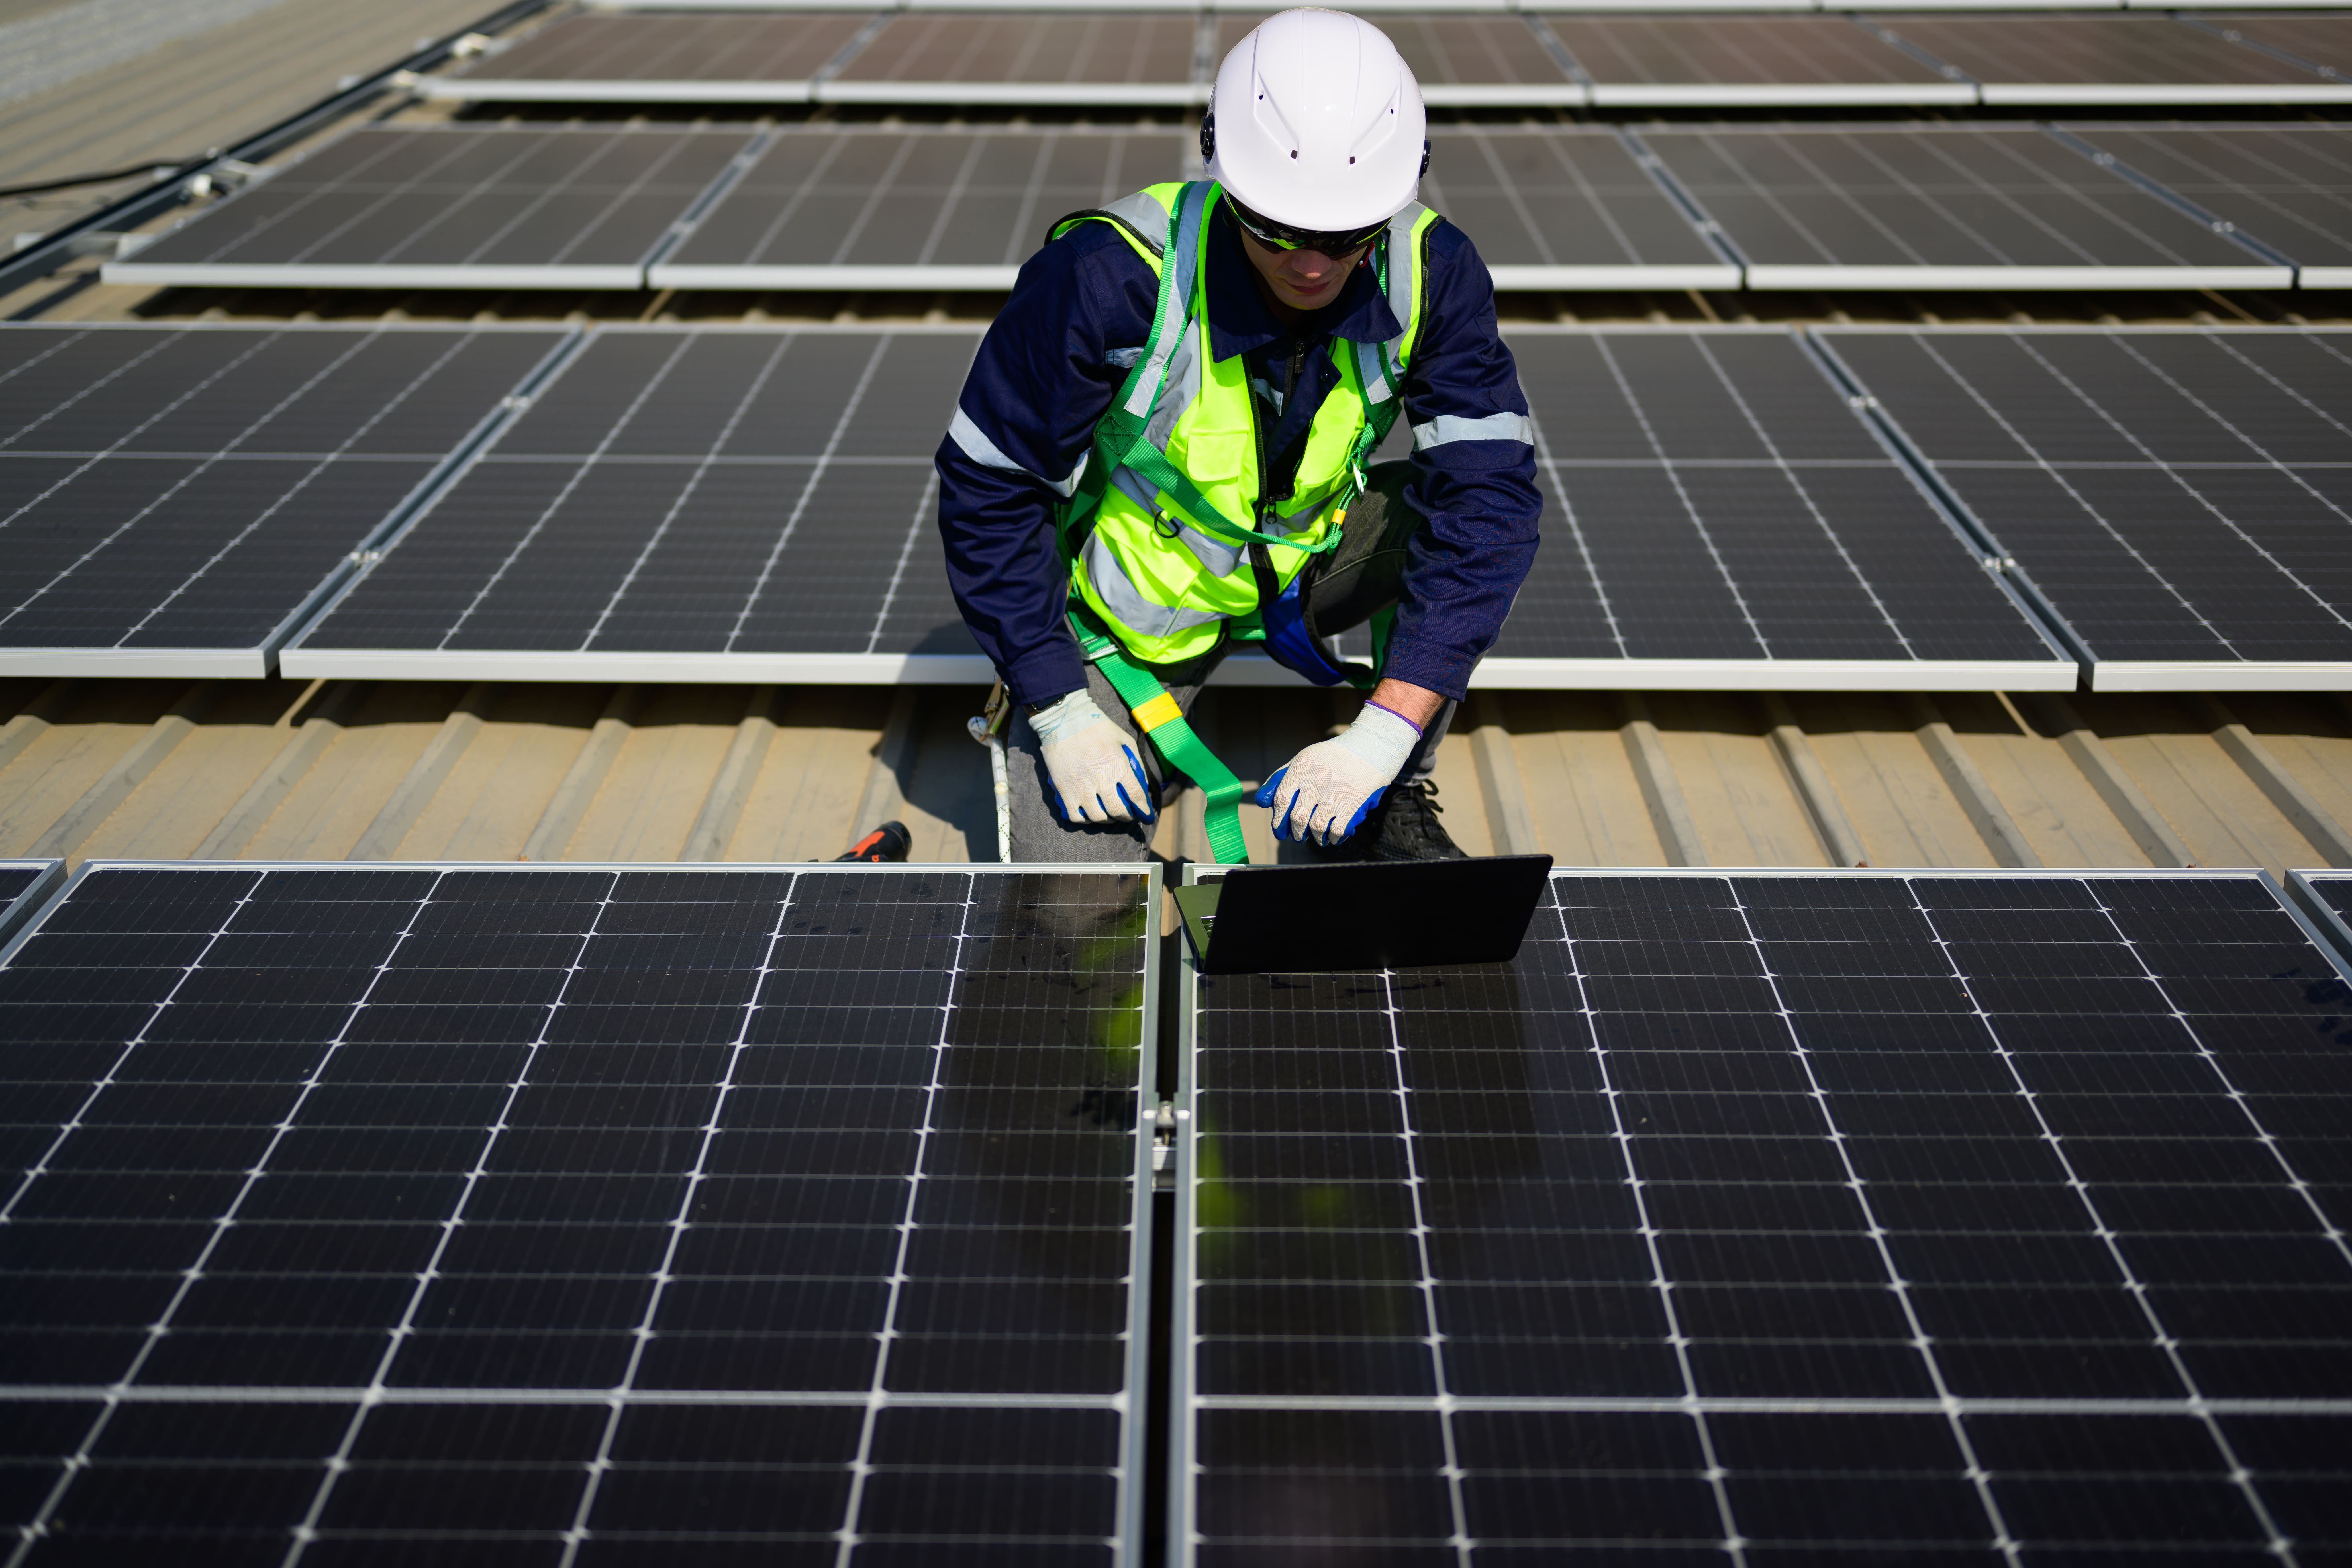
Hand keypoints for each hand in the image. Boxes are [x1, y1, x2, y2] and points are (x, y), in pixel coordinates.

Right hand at [1030, 690, 1154, 824]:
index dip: (1143, 809)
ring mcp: (1080, 786)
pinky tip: (1090, 813)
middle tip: (1127, 815)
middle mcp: (1100, 779)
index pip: (1135, 796)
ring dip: (1107, 819)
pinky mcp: (1064, 790)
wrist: (1064, 720)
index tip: (1145, 814)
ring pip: (1097, 817)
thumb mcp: (1124, 739)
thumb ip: (1136, 763)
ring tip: (1108, 814)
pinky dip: (1085, 819)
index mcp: (1117, 765)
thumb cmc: (1098, 728)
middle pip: (1118, 811)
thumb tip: (1143, 787)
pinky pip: (1076, 816)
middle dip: (1126, 817)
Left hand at [1255, 701, 1421, 845]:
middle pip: (1298, 817)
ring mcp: (1336, 793)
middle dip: (1295, 832)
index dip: (1278, 819)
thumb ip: (1284, 777)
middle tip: (1297, 836)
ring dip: (1313, 837)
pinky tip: (1331, 837)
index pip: (1282, 799)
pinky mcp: (1353, 803)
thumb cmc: (1333, 756)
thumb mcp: (1305, 758)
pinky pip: (1337, 830)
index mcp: (1302, 767)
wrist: (1371, 748)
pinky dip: (1331, 838)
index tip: (1280, 829)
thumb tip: (1264, 801)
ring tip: (1315, 837)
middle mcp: (1317, 780)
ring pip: (1316, 827)